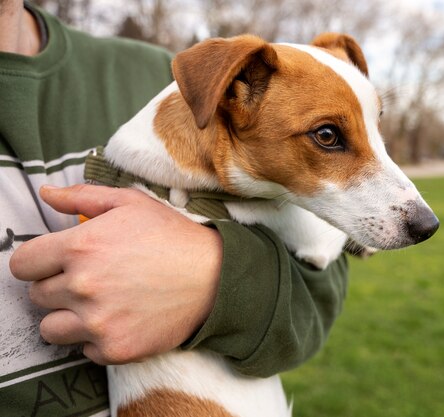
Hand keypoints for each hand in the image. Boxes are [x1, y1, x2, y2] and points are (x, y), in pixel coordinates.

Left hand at [9, 184, 222, 363]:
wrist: (215, 277)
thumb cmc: (173, 237)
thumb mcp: (131, 203)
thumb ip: (84, 197)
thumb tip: (46, 194)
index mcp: (81, 246)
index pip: (22, 264)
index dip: (38, 262)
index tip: (56, 263)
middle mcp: (83, 286)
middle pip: (36, 296)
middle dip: (57, 286)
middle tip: (91, 280)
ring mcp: (99, 322)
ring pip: (51, 328)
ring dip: (69, 317)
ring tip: (100, 304)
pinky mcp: (116, 348)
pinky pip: (84, 349)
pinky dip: (97, 338)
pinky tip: (121, 319)